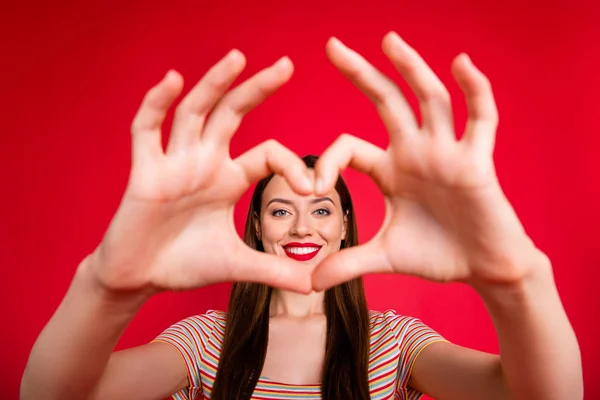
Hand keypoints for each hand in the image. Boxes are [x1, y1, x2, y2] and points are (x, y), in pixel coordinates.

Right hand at [90, 50, 313, 294]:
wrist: (139, 279)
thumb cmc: (184, 264)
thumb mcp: (236, 265)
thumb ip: (274, 271)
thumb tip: (314, 285)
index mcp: (228, 179)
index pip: (267, 154)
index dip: (292, 164)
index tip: (313, 186)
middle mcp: (204, 162)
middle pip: (233, 115)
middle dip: (257, 89)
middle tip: (287, 65)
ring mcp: (173, 163)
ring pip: (194, 113)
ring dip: (214, 84)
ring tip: (237, 57)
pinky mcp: (144, 172)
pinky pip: (146, 131)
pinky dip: (156, 105)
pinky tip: (172, 81)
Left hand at [312, 32, 546, 289]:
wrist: (482, 269)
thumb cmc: (437, 255)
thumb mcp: (385, 257)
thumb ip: (347, 264)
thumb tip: (309, 283)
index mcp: (391, 170)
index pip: (351, 146)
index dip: (328, 160)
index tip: (311, 185)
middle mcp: (416, 152)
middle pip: (386, 102)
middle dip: (361, 74)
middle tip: (331, 46)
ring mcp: (447, 152)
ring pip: (429, 100)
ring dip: (411, 69)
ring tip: (388, 40)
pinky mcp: (477, 162)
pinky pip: (480, 120)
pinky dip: (475, 91)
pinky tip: (461, 63)